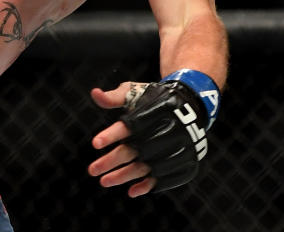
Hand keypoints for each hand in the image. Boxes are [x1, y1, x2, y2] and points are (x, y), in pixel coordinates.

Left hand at [89, 74, 213, 196]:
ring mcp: (172, 148)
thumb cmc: (157, 99)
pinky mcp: (180, 159)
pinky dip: (147, 185)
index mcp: (150, 113)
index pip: (128, 126)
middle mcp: (162, 131)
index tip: (95, 143)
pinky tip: (132, 191)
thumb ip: (115, 97)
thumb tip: (94, 94)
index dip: (112, 135)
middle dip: (111, 161)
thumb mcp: (137, 91)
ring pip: (144, 166)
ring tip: (105, 181)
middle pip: (132, 150)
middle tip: (92, 170)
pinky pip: (163, 177)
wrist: (191, 105)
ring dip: (123, 176)